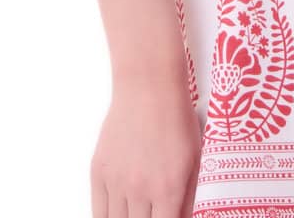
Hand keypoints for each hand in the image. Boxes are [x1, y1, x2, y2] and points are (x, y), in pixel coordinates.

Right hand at [91, 72, 199, 216]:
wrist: (148, 88)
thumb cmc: (176, 119)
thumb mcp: (195, 160)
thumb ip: (189, 198)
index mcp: (168, 189)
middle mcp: (140, 191)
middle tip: (152, 214)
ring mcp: (116, 183)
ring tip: (136, 214)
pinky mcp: (98, 172)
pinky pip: (98, 211)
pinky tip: (116, 215)